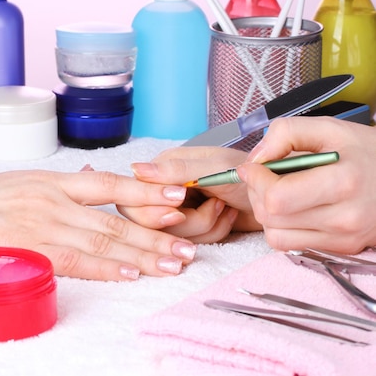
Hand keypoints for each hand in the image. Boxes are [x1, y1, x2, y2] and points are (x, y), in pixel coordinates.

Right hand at [0, 170, 197, 280]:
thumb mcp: (15, 184)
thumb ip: (55, 189)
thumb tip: (90, 181)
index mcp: (49, 181)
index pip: (109, 185)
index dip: (146, 190)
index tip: (177, 196)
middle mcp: (52, 199)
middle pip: (115, 217)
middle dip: (157, 232)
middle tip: (189, 244)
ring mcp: (42, 224)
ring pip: (104, 239)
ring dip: (144, 253)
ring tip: (175, 262)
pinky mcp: (29, 250)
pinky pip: (78, 260)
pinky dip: (108, 266)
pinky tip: (132, 272)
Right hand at [118, 145, 260, 243]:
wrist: (276, 196)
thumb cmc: (249, 172)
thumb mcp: (212, 168)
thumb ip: (174, 170)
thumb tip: (136, 169)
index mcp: (163, 168)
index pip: (136, 194)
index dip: (155, 206)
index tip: (181, 204)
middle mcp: (163, 190)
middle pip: (148, 221)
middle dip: (188, 219)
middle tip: (214, 204)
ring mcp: (176, 211)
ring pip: (170, 236)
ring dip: (205, 225)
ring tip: (225, 208)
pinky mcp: (190, 229)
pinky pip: (188, 243)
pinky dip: (214, 233)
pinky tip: (228, 217)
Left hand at [237, 117, 375, 252]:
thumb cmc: (366, 151)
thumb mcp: (330, 128)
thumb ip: (286, 133)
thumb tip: (255, 159)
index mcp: (343, 181)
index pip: (277, 196)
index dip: (255, 180)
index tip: (252, 167)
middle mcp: (345, 216)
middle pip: (271, 216)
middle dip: (256, 193)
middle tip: (262, 176)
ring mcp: (344, 237)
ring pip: (275, 235)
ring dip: (265, 212)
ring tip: (277, 191)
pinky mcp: (342, 248)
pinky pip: (289, 244)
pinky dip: (279, 227)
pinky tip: (291, 208)